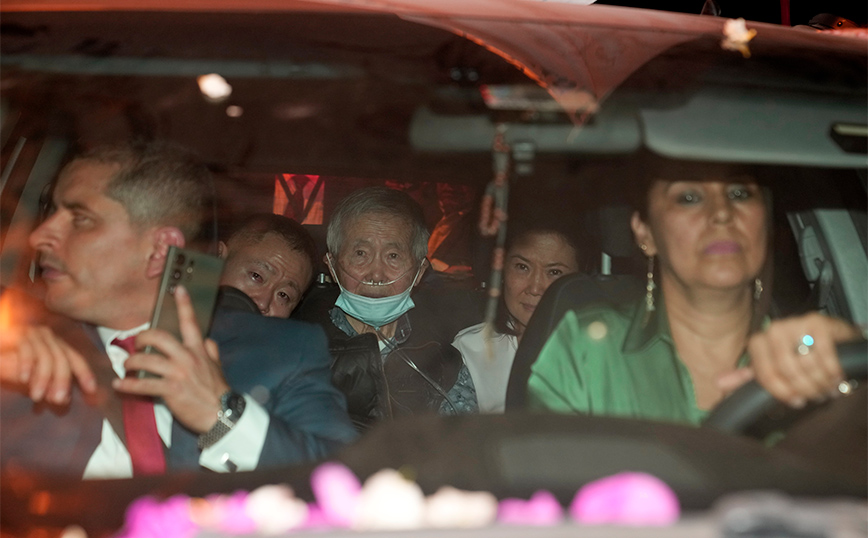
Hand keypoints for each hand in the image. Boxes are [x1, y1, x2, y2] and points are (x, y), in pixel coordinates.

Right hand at [0, 324, 96, 403]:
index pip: (76, 359)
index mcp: (57, 345)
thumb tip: (65, 400)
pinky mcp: (18, 334)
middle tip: (58, 399)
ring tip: (36, 396)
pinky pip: (27, 351)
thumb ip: (49, 386)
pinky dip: (27, 366)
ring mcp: (34, 334)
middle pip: (63, 359)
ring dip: (43, 379)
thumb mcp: (34, 378)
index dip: (85, 374)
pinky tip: (24, 379)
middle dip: (62, 381)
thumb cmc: (12, 362)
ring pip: (46, 357)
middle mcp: (49, 337)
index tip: (91, 390)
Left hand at [112, 286, 229, 433]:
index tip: (178, 289)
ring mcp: (178, 373)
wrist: (221, 413)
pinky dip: (127, 385)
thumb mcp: (216, 366)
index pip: (190, 323)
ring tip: (127, 366)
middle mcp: (187, 358)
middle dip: (142, 338)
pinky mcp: (170, 390)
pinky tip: (119, 385)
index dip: (184, 305)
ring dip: (131, 362)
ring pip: (146, 361)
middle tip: (136, 343)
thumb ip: (210, 351)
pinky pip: (143, 384)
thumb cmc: (217, 390)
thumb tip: (206, 340)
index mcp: (198, 350)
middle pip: (159, 338)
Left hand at [718, 312, 861, 406]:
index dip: (780, 390)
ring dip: (820, 381)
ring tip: (827, 387)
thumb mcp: (773, 369)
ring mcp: (794, 322)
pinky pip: (823, 353)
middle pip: (786, 369)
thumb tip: (718, 383)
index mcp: (758, 342)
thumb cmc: (800, 357)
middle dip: (804, 388)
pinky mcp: (817, 321)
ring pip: (805, 363)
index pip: (764, 373)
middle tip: (816, 395)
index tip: (795, 401)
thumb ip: (747, 378)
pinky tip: (836, 375)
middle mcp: (773, 330)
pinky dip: (831, 369)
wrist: (833, 339)